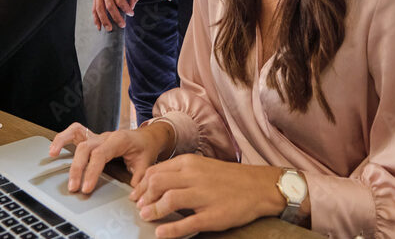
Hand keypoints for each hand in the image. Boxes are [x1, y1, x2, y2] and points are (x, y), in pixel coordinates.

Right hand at [48, 121, 173, 192]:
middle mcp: (106, 136)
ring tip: (52, 155)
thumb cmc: (145, 148)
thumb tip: (133, 193)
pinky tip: (54, 148)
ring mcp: (98, 136)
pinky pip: (75, 132)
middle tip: (73, 187)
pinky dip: (63, 138)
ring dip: (64, 144)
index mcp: (119, 140)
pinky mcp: (92, 138)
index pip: (101, 155)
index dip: (92, 171)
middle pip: (86, 147)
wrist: (147, 136)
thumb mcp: (146, 162)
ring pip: (78, 135)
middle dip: (77, 167)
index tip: (86, 188)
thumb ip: (139, 177)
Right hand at [92, 0, 139, 29]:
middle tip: (122, 25)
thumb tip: (131, 7)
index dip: (126, 9)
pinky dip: (96, 18)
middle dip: (116, 17)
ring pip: (100, 9)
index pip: (120, 0)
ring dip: (104, 20)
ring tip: (109, 28)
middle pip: (109, 6)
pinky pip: (94, 8)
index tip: (131, 14)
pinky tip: (99, 25)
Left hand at [132, 155, 290, 236]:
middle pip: (158, 183)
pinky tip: (161, 233)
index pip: (155, 171)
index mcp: (189, 163)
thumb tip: (156, 183)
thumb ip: (180, 172)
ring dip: (153, 210)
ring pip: (169, 200)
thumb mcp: (202, 166)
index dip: (141, 185)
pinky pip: (187, 223)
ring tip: (146, 217)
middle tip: (140, 208)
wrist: (258, 187)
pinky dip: (171, 229)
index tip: (136, 196)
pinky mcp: (213, 215)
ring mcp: (204, 196)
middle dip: (144, 197)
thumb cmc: (228, 178)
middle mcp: (194, 176)